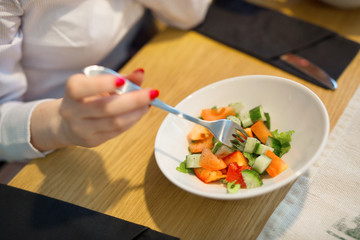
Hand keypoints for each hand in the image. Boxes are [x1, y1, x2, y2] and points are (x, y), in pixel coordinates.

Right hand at [30, 69, 158, 151]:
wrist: (67, 123)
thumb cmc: (88, 97)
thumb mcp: (99, 83)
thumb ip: (121, 78)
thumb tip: (141, 73)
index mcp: (72, 90)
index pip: (81, 88)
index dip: (102, 84)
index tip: (123, 80)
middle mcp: (72, 111)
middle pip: (105, 107)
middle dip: (133, 100)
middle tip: (152, 93)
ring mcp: (81, 129)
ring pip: (114, 122)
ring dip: (136, 112)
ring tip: (148, 103)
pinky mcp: (91, 141)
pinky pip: (117, 131)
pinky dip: (132, 121)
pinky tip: (139, 113)